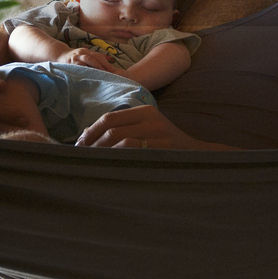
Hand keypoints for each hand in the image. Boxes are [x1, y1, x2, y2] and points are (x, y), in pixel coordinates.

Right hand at [57, 47, 115, 71]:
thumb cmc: (75, 57)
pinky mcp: (70, 64)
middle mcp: (82, 53)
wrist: (59, 54)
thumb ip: (96, 57)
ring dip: (94, 66)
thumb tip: (111, 59)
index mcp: (87, 51)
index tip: (114, 71)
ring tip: (101, 73)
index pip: (98, 56)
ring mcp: (76, 58)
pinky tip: (88, 75)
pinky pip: (78, 67)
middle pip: (93, 58)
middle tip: (109, 73)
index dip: (106, 63)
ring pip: (87, 60)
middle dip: (101, 65)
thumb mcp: (86, 54)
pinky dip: (84, 70)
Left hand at [76, 105, 206, 149]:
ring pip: (120, 141)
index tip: (80, 143)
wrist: (197, 155)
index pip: (110, 118)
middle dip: (93, 143)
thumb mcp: (147, 128)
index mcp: (145, 111)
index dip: (91, 131)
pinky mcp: (161, 149)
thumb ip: (124, 127)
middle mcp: (151, 119)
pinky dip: (116, 159)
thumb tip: (88, 134)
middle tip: (82, 155)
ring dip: (102, 152)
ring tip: (93, 161)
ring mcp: (157, 135)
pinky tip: (109, 166)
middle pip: (112, 129)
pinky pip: (132, 153)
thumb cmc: (166, 145)